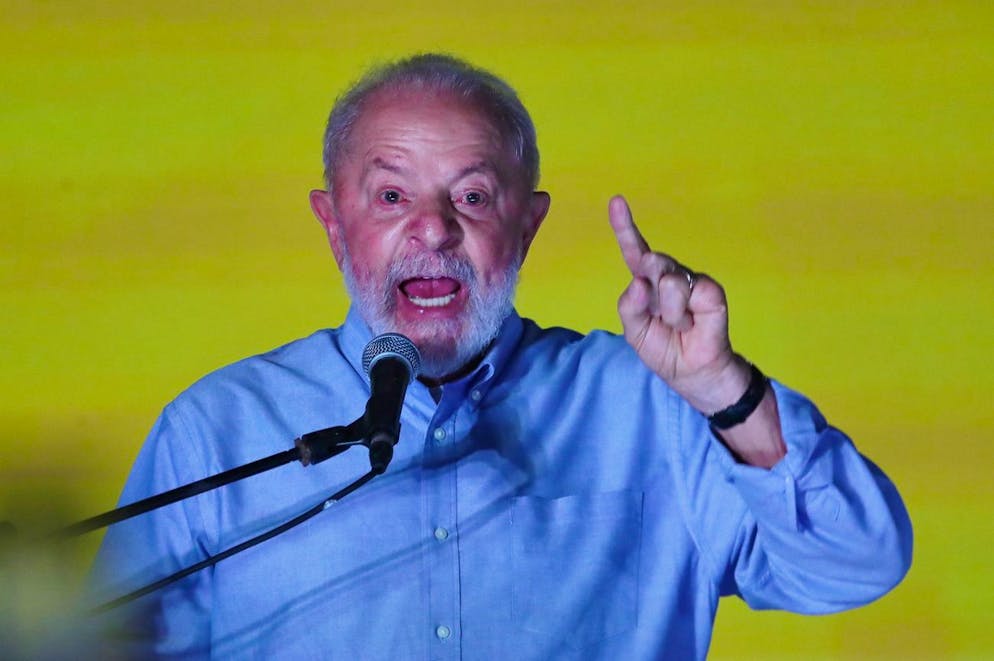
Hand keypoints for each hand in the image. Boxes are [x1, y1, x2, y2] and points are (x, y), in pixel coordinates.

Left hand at [608, 195, 748, 413]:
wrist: (692, 374)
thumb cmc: (664, 349)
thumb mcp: (634, 332)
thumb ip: (629, 306)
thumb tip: (639, 282)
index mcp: (647, 282)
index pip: (634, 250)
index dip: (625, 227)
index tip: (616, 201)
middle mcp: (669, 275)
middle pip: (650, 261)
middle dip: (650, 287)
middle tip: (661, 315)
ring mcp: (691, 282)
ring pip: (668, 280)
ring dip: (669, 312)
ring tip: (678, 326)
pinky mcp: (711, 293)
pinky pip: (691, 292)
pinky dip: (684, 315)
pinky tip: (692, 325)